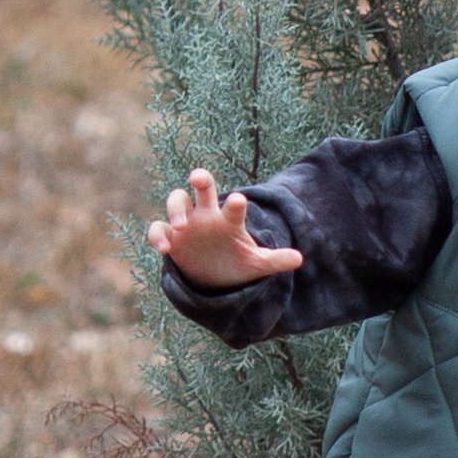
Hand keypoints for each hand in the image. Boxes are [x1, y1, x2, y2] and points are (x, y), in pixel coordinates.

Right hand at [147, 167, 304, 290]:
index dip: (235, 204)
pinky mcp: (170, 237)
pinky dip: (158, 234)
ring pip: (176, 200)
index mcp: (230, 218)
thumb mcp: (256, 264)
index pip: (234, 206)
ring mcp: (186, 223)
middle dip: (200, 178)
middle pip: (201, 187)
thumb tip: (299, 258)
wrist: (214, 279)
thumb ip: (275, 260)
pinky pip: (158, 227)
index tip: (239, 201)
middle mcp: (207, 215)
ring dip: (176, 208)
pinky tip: (164, 248)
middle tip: (198, 178)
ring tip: (182, 227)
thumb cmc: (236, 263)